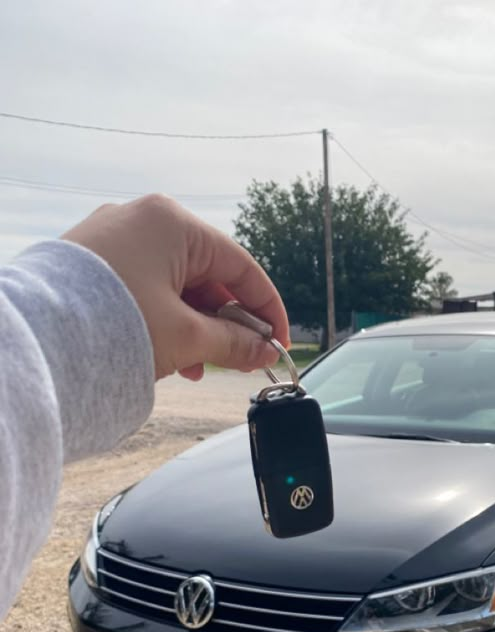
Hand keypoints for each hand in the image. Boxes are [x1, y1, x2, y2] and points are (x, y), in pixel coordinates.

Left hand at [62, 194, 288, 380]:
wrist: (35, 340)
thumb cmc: (113, 325)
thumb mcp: (187, 337)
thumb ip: (234, 343)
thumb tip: (264, 352)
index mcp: (172, 222)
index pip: (241, 265)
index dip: (267, 309)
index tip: (278, 344)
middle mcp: (143, 220)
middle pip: (208, 274)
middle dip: (227, 322)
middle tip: (241, 360)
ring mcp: (113, 238)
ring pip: (176, 284)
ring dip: (196, 326)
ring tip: (199, 367)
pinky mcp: (93, 262)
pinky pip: (146, 287)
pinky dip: (165, 318)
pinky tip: (169, 354)